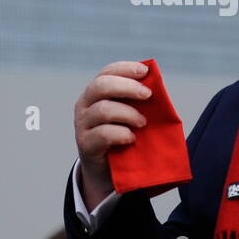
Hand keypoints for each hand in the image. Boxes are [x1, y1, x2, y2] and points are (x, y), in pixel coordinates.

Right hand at [74, 61, 150, 207]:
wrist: (107, 170)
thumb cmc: (123, 135)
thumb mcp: (129, 114)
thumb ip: (138, 100)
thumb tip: (157, 85)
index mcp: (95, 92)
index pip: (107, 72)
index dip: (125, 69)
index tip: (145, 72)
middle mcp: (84, 104)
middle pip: (101, 86)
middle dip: (127, 87)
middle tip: (147, 95)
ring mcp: (82, 124)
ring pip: (103, 110)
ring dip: (128, 113)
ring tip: (143, 122)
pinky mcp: (85, 144)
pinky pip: (103, 134)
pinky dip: (121, 133)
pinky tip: (132, 138)